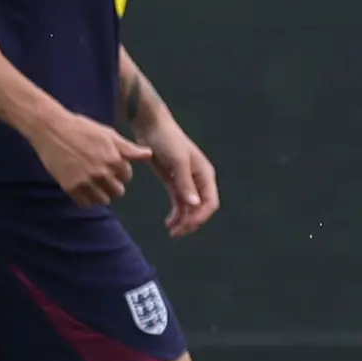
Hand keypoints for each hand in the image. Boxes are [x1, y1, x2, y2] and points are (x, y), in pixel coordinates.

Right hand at [33, 112, 150, 206]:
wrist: (52, 129)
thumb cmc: (83, 128)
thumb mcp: (109, 135)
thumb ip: (129, 149)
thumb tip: (149, 155)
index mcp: (114, 159)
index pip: (127, 177)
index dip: (121, 173)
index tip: (112, 169)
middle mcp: (102, 173)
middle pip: (117, 192)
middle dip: (113, 186)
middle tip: (104, 179)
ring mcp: (85, 181)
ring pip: (102, 200)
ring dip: (101, 195)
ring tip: (95, 187)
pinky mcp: (70, 187)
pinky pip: (84, 203)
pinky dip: (87, 200)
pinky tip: (84, 191)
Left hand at [146, 118, 220, 236]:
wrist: (151, 127)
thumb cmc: (168, 141)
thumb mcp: (177, 162)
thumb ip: (185, 183)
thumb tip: (194, 204)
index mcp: (205, 174)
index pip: (210, 202)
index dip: (201, 216)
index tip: (186, 227)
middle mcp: (199, 180)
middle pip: (201, 207)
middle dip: (191, 222)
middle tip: (175, 233)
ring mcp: (186, 182)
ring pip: (190, 207)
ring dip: (183, 220)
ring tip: (171, 231)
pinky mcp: (174, 181)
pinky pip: (179, 202)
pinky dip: (176, 213)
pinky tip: (168, 222)